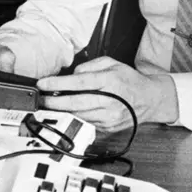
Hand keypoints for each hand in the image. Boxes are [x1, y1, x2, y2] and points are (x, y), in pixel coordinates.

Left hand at [36, 57, 177, 132]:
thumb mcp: (111, 63)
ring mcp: (109, 117)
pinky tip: (68, 111)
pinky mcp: (108, 128)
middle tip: (41, 99)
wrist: (150, 100)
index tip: (43, 84)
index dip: (58, 84)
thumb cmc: (129, 80)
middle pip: (76, 102)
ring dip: (62, 111)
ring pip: (79, 115)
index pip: (79, 82)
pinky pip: (86, 122)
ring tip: (50, 104)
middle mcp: (110, 100)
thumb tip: (71, 74)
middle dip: (54, 102)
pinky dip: (75, 116)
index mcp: (110, 81)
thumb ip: (89, 66)